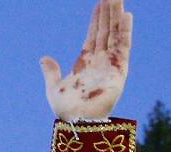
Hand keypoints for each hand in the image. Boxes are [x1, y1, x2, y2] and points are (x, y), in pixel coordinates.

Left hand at [40, 0, 131, 119]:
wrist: (77, 122)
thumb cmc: (65, 110)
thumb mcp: (54, 88)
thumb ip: (51, 72)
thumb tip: (44, 58)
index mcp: (85, 64)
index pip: (93, 36)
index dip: (96, 21)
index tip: (99, 4)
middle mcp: (100, 62)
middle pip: (105, 32)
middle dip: (108, 14)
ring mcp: (110, 65)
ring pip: (115, 35)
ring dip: (117, 17)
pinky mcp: (119, 70)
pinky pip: (123, 47)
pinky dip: (125, 31)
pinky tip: (126, 16)